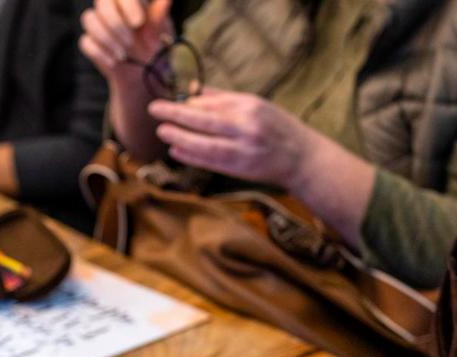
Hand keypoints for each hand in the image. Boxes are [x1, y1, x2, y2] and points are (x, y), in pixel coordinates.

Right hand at [80, 0, 172, 83]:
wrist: (144, 74)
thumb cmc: (155, 47)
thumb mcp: (162, 33)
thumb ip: (159, 17)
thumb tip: (167, 0)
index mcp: (131, 1)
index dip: (128, 4)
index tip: (138, 22)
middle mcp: (113, 9)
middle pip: (102, 1)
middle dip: (115, 22)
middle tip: (130, 42)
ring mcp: (99, 25)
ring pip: (89, 18)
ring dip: (106, 38)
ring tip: (123, 55)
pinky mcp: (91, 43)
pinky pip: (85, 42)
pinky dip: (100, 52)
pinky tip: (114, 62)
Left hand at [148, 89, 318, 189]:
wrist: (302, 158)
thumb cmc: (277, 128)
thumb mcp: (257, 105)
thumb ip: (224, 98)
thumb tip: (193, 88)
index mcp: (250, 106)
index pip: (212, 103)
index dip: (188, 104)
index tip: (170, 103)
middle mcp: (247, 125)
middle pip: (204, 120)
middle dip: (176, 114)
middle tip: (154, 110)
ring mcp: (243, 148)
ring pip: (204, 142)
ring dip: (180, 137)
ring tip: (162, 131)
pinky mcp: (241, 168)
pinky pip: (210, 161)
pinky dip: (191, 156)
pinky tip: (176, 150)